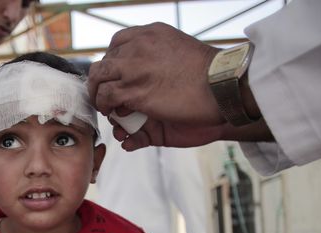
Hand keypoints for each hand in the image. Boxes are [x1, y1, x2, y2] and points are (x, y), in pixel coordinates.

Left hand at [89, 23, 222, 128]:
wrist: (221, 85)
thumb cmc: (207, 73)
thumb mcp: (178, 49)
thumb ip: (159, 53)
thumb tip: (149, 63)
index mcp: (150, 33)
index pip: (117, 43)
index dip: (113, 62)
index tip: (117, 76)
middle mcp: (138, 46)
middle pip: (105, 61)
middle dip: (102, 79)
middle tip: (107, 93)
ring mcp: (133, 67)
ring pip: (99, 78)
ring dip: (98, 93)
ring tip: (105, 105)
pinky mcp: (133, 91)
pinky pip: (106, 97)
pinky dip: (104, 105)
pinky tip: (112, 112)